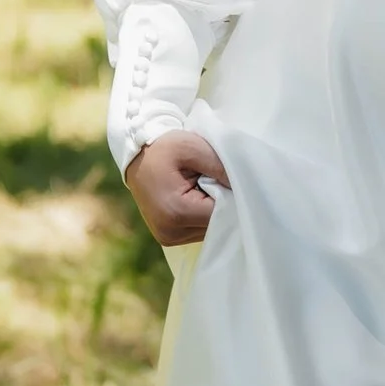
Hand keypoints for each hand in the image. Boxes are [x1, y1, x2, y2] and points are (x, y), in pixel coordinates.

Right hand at [127, 127, 228, 248]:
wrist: (138, 157)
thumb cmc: (165, 149)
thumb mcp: (193, 146)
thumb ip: (221, 166)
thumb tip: (247, 185)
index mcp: (177, 211)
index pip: (222, 214)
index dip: (235, 197)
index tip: (238, 180)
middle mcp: (170, 232)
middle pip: (217, 226)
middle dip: (226, 205)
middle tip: (223, 182)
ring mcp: (168, 239)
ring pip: (209, 231)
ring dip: (215, 212)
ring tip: (208, 188)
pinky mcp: (168, 239)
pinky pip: (198, 231)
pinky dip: (204, 217)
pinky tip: (200, 199)